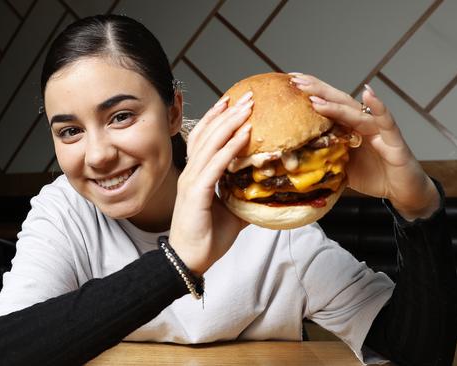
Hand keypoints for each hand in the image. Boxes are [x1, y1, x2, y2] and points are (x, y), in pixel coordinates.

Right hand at [169, 92, 252, 275]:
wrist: (189, 261)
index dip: (218, 119)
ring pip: (211, 144)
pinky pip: (215, 165)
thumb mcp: (231, 213)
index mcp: (196, 176)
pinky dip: (230, 148)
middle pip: (207, 134)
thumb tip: (266, 192)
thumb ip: (244, 198)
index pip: (205, 139)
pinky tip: (245, 136)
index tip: (234, 103)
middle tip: (246, 96)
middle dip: (227, 113)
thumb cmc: (207, 238)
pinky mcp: (196, 193)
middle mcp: (191, 173)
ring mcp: (191, 181)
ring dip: (230, 123)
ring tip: (247, 107)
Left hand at [289, 74, 438, 220]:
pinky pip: (385, 121)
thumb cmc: (374, 176)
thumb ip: (324, 161)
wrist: (403, 192)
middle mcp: (363, 123)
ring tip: (316, 97)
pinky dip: (378, 107)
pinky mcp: (394, 140)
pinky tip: (368, 93)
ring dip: (335, 103)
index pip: (328, 105)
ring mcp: (378, 129)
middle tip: (295, 80)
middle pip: (338, 101)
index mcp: (349, 128)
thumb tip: (295, 165)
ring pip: (355, 111)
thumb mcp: (341, 169)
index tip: (290, 81)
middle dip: (317, 90)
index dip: (311, 93)